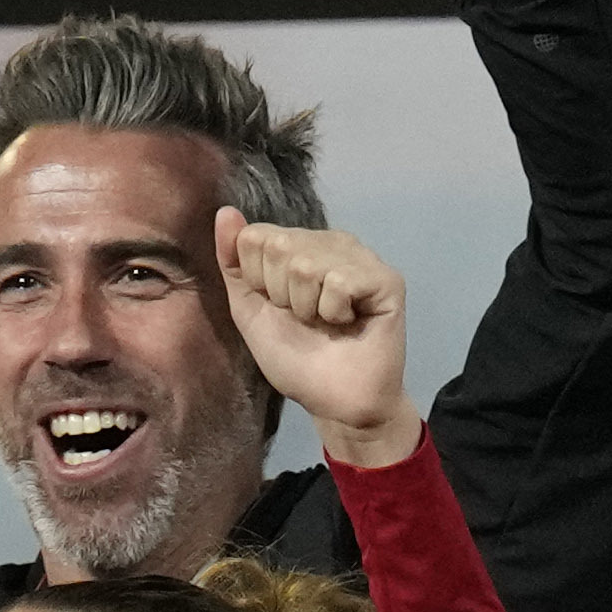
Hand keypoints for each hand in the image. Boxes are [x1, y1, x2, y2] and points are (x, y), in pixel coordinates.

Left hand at [212, 207, 421, 471]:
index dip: (257, 280)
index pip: (255, 235)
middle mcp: (331, 243)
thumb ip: (234, 262)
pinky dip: (333, 311)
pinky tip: (348, 323)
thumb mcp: (249, 309)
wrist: (333, 400)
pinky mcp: (386, 278)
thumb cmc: (294, 356)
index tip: (277, 307)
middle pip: (278, 245)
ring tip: (326, 323)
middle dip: (280, 294)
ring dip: (307, 307)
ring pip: (306, 263)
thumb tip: (225, 211)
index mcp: (299, 245)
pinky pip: (339, 280)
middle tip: (304, 318)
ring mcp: (361, 257)